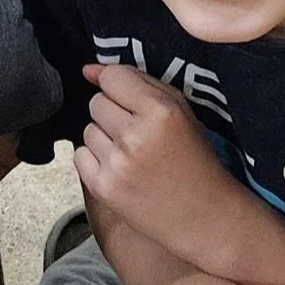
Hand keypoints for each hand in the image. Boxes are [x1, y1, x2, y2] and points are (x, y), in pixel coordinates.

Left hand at [75, 62, 262, 275]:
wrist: (205, 215)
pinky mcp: (103, 188)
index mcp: (160, 111)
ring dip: (105, 138)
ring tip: (132, 154)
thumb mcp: (180, 111)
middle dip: (113, 114)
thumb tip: (88, 70)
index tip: (129, 99)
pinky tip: (121, 170)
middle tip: (138, 133)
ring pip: (87, 130)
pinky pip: (79, 157)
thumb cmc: (195, 159)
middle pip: (96, 103)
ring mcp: (117, 164)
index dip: (118, 86)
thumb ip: (138, 83)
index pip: (112, 78)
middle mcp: (135, 136)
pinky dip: (95, 161)